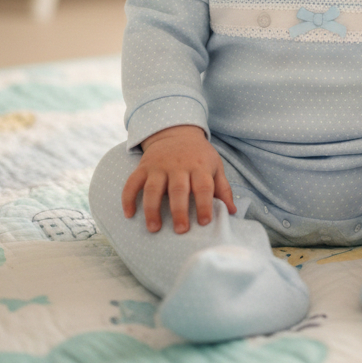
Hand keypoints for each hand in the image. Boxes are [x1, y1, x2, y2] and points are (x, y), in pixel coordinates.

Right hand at [121, 125, 236, 233]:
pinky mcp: (143, 167)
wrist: (177, 131)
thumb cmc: (199, 155)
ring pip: (153, 188)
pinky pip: (132, 182)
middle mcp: (178, 166)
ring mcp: (159, 166)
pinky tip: (129, 214)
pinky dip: (128, 198)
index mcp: (199, 166)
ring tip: (154, 228)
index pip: (203, 187)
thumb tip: (233, 212)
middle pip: (178, 189)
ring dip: (152, 209)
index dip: (205, 205)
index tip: (205, 222)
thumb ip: (223, 189)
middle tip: (181, 230)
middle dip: (179, 210)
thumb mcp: (215, 166)